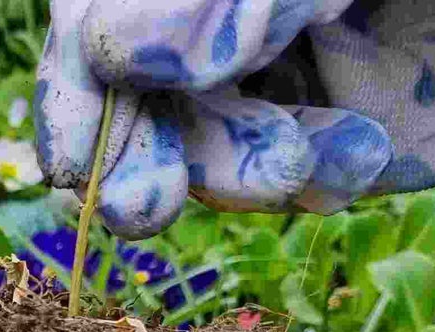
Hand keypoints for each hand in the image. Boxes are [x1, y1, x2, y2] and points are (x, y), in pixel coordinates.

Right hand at [36, 1, 434, 237]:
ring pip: (205, 158)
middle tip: (143, 205)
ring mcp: (286, 79)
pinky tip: (359, 154)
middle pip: (135, 107)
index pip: (97, 29)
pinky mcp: (347, 133)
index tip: (88, 139)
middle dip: (139, 158)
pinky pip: (294, 183)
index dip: (75, 93)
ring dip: (234, 173)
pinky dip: (313, 183)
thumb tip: (119, 54)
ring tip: (293, 162)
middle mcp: (228, 23)